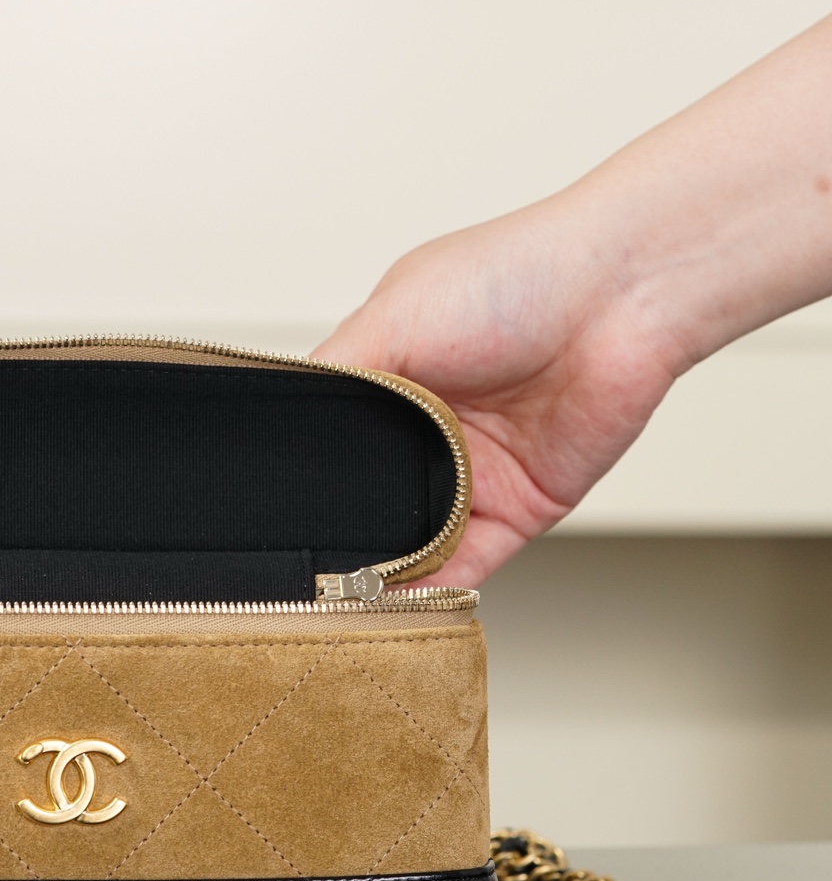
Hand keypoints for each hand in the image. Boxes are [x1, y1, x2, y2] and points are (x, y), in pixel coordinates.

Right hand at [316, 15, 831, 583]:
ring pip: (410, 540)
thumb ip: (334, 376)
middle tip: (290, 564)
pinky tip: (389, 603)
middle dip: (335, 529)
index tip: (259, 509)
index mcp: (391, 373)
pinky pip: (464, 565)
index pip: (327, 439)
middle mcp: (428, 427)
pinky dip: (429, 592)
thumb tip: (278, 428)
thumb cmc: (515, 277)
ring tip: (326, 594)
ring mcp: (472, 472)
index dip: (298, 472)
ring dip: (376, 568)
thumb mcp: (393, 312)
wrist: (620, 299)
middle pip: (367, 497)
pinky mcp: (519, 510)